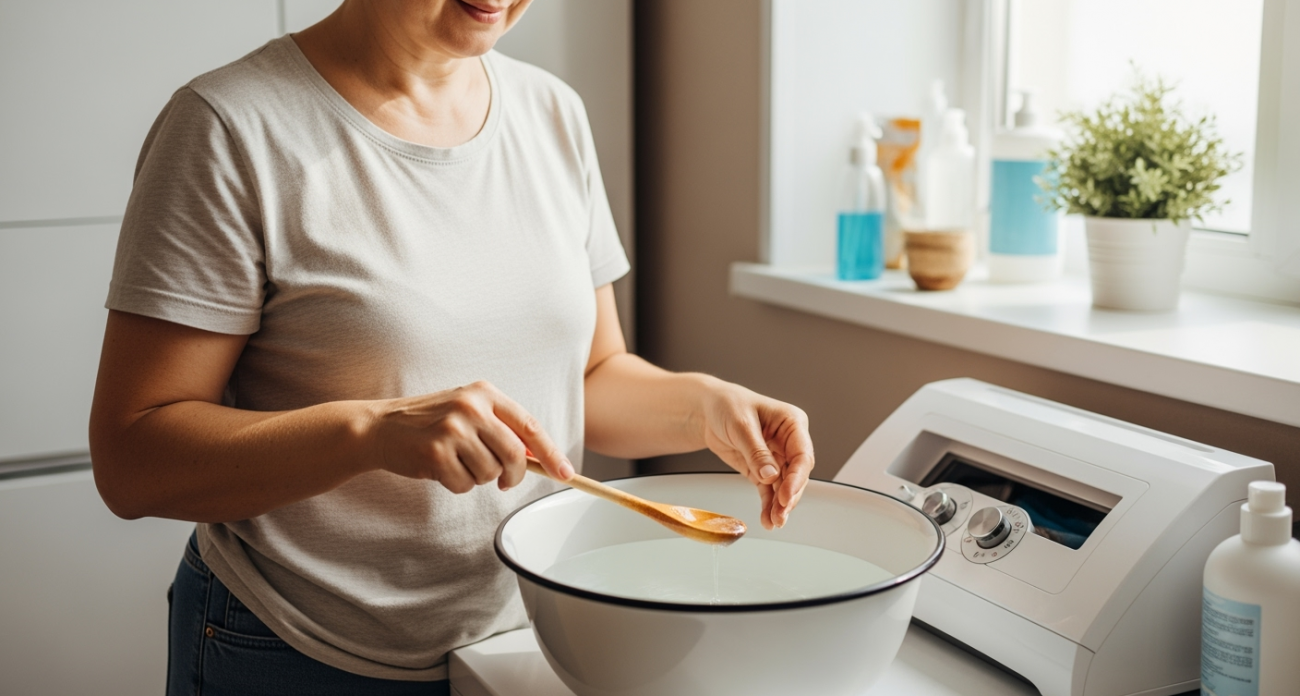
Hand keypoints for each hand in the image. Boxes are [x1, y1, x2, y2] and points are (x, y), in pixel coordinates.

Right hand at [367, 380, 572, 492]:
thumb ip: (501, 428)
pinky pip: (464, 485)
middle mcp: (471, 406)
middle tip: (504, 481)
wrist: (379, 427)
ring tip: (457, 463)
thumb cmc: (429, 423)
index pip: (530, 426)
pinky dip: (457, 485)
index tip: (566, 473)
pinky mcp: (436, 452)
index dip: (551, 453)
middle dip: (513, 475)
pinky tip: (439, 469)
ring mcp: (453, 428)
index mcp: (484, 392)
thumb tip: (539, 457)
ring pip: (490, 473)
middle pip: (515, 454)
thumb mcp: (467, 412)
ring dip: (478, 478)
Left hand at [698, 381, 813, 529]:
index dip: (797, 477)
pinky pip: (769, 490)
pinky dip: (768, 505)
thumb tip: (771, 475)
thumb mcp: (740, 424)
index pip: (802, 454)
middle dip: (789, 496)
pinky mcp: (763, 469)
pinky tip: (768, 519)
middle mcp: (788, 441)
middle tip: (780, 513)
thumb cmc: (728, 405)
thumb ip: (756, 451)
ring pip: (785, 486)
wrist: (709, 410)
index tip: (786, 496)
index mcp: (791, 423)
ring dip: (780, 505)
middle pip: (797, 474)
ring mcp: (777, 457)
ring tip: (774, 522)